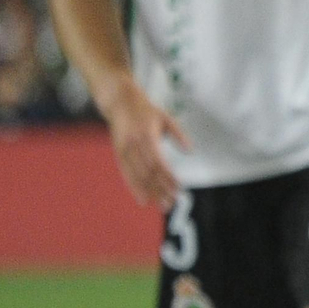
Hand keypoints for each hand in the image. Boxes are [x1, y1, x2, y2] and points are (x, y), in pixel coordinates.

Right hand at [101, 74, 189, 209]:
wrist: (119, 102)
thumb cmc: (146, 111)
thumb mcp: (166, 118)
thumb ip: (179, 135)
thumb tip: (190, 151)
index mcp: (147, 135)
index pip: (159, 162)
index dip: (168, 177)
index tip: (178, 189)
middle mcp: (134, 144)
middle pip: (148, 172)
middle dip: (160, 189)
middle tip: (171, 203)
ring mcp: (124, 149)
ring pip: (137, 175)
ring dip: (149, 192)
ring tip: (160, 205)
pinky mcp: (118, 152)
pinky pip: (126, 173)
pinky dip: (134, 187)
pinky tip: (142, 199)